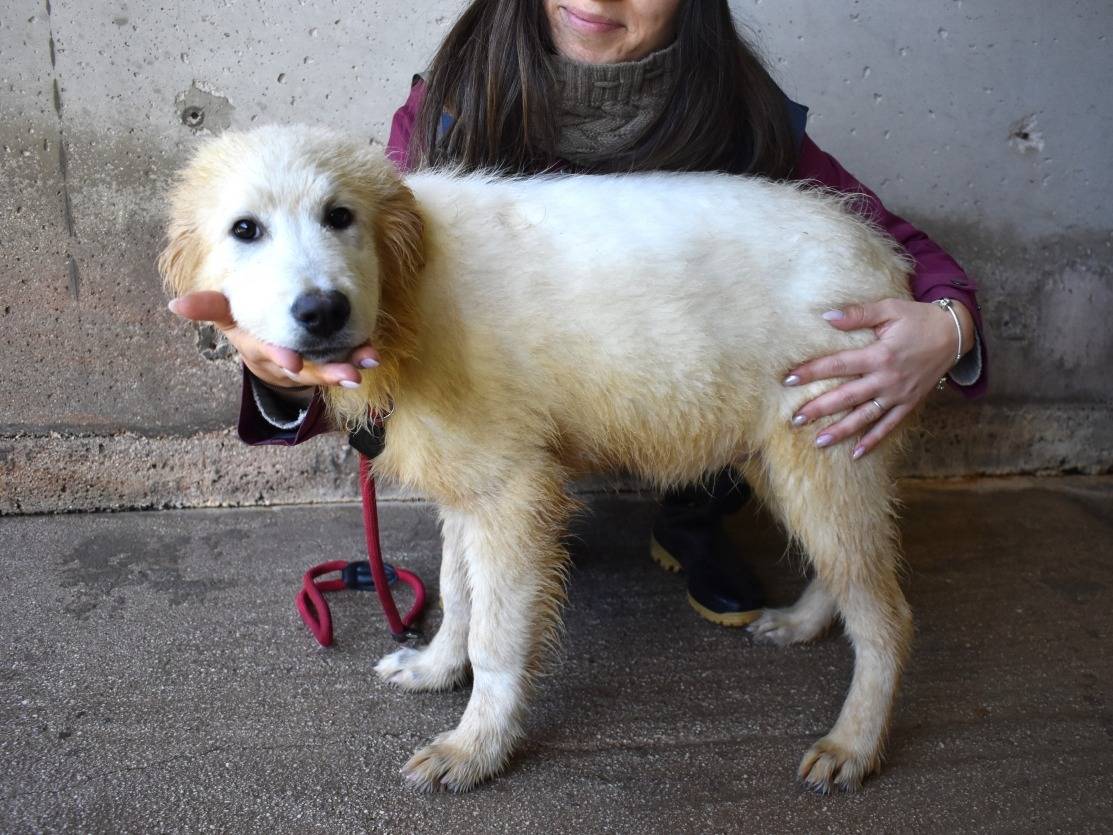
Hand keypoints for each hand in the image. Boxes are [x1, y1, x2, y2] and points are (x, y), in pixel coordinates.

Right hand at [167, 291, 378, 391]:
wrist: (269, 351)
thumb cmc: (248, 323)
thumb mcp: (228, 314)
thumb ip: (209, 308)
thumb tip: (175, 305)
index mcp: (257, 347)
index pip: (266, 354)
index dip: (279, 359)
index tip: (293, 363)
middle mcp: (281, 362)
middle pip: (303, 370)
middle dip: (324, 371)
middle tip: (347, 374)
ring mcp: (305, 366)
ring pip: (325, 371)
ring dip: (346, 368)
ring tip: (367, 362)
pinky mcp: (325, 363)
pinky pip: (341, 364)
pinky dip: (357, 358)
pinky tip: (372, 355)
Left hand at [783, 299, 973, 459]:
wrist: (954, 334)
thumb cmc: (918, 318)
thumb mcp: (889, 309)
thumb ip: (858, 314)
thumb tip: (826, 316)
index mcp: (880, 354)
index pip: (839, 365)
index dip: (813, 371)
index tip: (789, 379)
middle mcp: (887, 379)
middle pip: (847, 396)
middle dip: (820, 408)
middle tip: (795, 419)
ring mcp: (898, 395)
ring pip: (865, 417)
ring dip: (842, 431)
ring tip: (818, 442)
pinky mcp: (909, 404)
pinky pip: (889, 426)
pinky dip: (873, 441)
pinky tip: (855, 454)